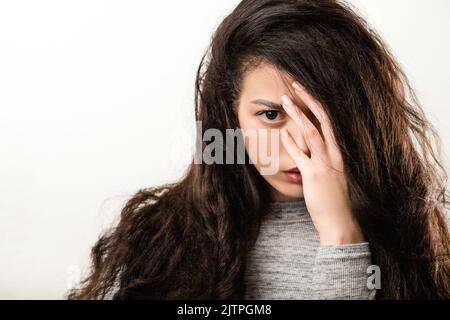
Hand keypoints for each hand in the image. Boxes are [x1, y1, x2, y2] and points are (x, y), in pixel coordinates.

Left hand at [280, 82, 364, 244]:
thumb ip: (320, 163)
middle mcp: (333, 155)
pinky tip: (283, 132)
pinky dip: (292, 143)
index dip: (317, 105)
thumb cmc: (332, 201)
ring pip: (312, 133)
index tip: (306, 92)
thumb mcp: (330, 177)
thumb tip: (304, 152)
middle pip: (322, 121)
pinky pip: (302, 155)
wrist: (339, 222)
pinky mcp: (314, 176)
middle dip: (308, 101)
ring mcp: (325, 164)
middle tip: (295, 86)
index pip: (328, 123)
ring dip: (299, 114)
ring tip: (286, 100)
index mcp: (337, 154)